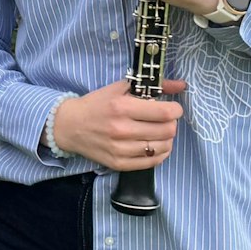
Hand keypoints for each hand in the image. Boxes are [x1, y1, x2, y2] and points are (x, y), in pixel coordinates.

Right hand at [52, 78, 186, 170]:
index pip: (165, 113)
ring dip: (166, 138)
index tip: (172, 108)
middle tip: (163, 120)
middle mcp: (121, 129)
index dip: (175, 110)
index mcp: (121, 107)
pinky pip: (152, 162)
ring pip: (163, 147)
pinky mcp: (119, 163)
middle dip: (171, 123)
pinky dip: (159, 153)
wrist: (69, 126)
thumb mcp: (120, 88)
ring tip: (158, 132)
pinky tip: (153, 144)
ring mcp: (120, 149)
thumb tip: (181, 85)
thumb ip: (151, 85)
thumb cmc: (96, 104)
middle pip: (167, 131)